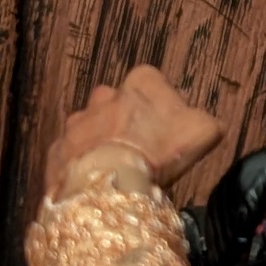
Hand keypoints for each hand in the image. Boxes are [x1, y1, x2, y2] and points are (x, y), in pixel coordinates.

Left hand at [45, 65, 223, 193]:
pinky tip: (96, 181)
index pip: (154, 82)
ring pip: (91, 127)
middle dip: (127, 121)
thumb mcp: (203, 131)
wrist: (110, 184)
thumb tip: (209, 123)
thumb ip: (208, 121)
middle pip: (119, 103)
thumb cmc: (159, 152)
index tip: (169, 128)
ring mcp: (77, 121)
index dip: (163, 105)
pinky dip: (82, 164)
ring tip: (117, 168)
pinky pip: (71, 154)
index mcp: (141, 81)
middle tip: (142, 149)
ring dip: (102, 142)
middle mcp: (105, 94)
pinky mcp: (57, 149)